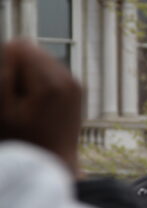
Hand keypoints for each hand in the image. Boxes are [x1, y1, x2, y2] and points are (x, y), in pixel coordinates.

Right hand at [0, 40, 82, 175]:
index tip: (6, 87)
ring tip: (25, 103)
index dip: (5, 61)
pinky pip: (54, 72)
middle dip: (18, 67)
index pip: (21, 48)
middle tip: (15, 98)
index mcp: (48, 84)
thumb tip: (10, 46)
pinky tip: (36, 103)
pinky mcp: (77, 88)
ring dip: (29, 74)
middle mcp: (67, 79)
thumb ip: (4, 78)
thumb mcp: (3, 112)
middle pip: (33, 52)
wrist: (56, 160)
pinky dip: (41, 81)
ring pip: (43, 60)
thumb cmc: (24, 140)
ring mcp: (75, 83)